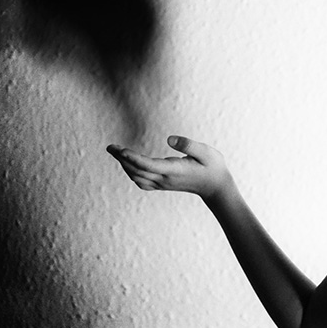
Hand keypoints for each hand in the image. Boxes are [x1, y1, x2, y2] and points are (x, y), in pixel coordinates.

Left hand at [106, 135, 233, 201]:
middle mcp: (165, 178)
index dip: (132, 158)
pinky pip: (142, 182)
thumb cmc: (212, 167)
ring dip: (125, 166)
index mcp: (173, 170)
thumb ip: (188, 145)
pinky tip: (128, 165)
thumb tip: (169, 139)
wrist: (216, 187)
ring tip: (116, 152)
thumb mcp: (206, 152)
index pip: (148, 165)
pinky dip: (132, 173)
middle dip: (122, 159)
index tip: (120, 150)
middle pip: (138, 171)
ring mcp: (163, 183)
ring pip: (137, 177)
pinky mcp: (163, 184)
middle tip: (110, 147)